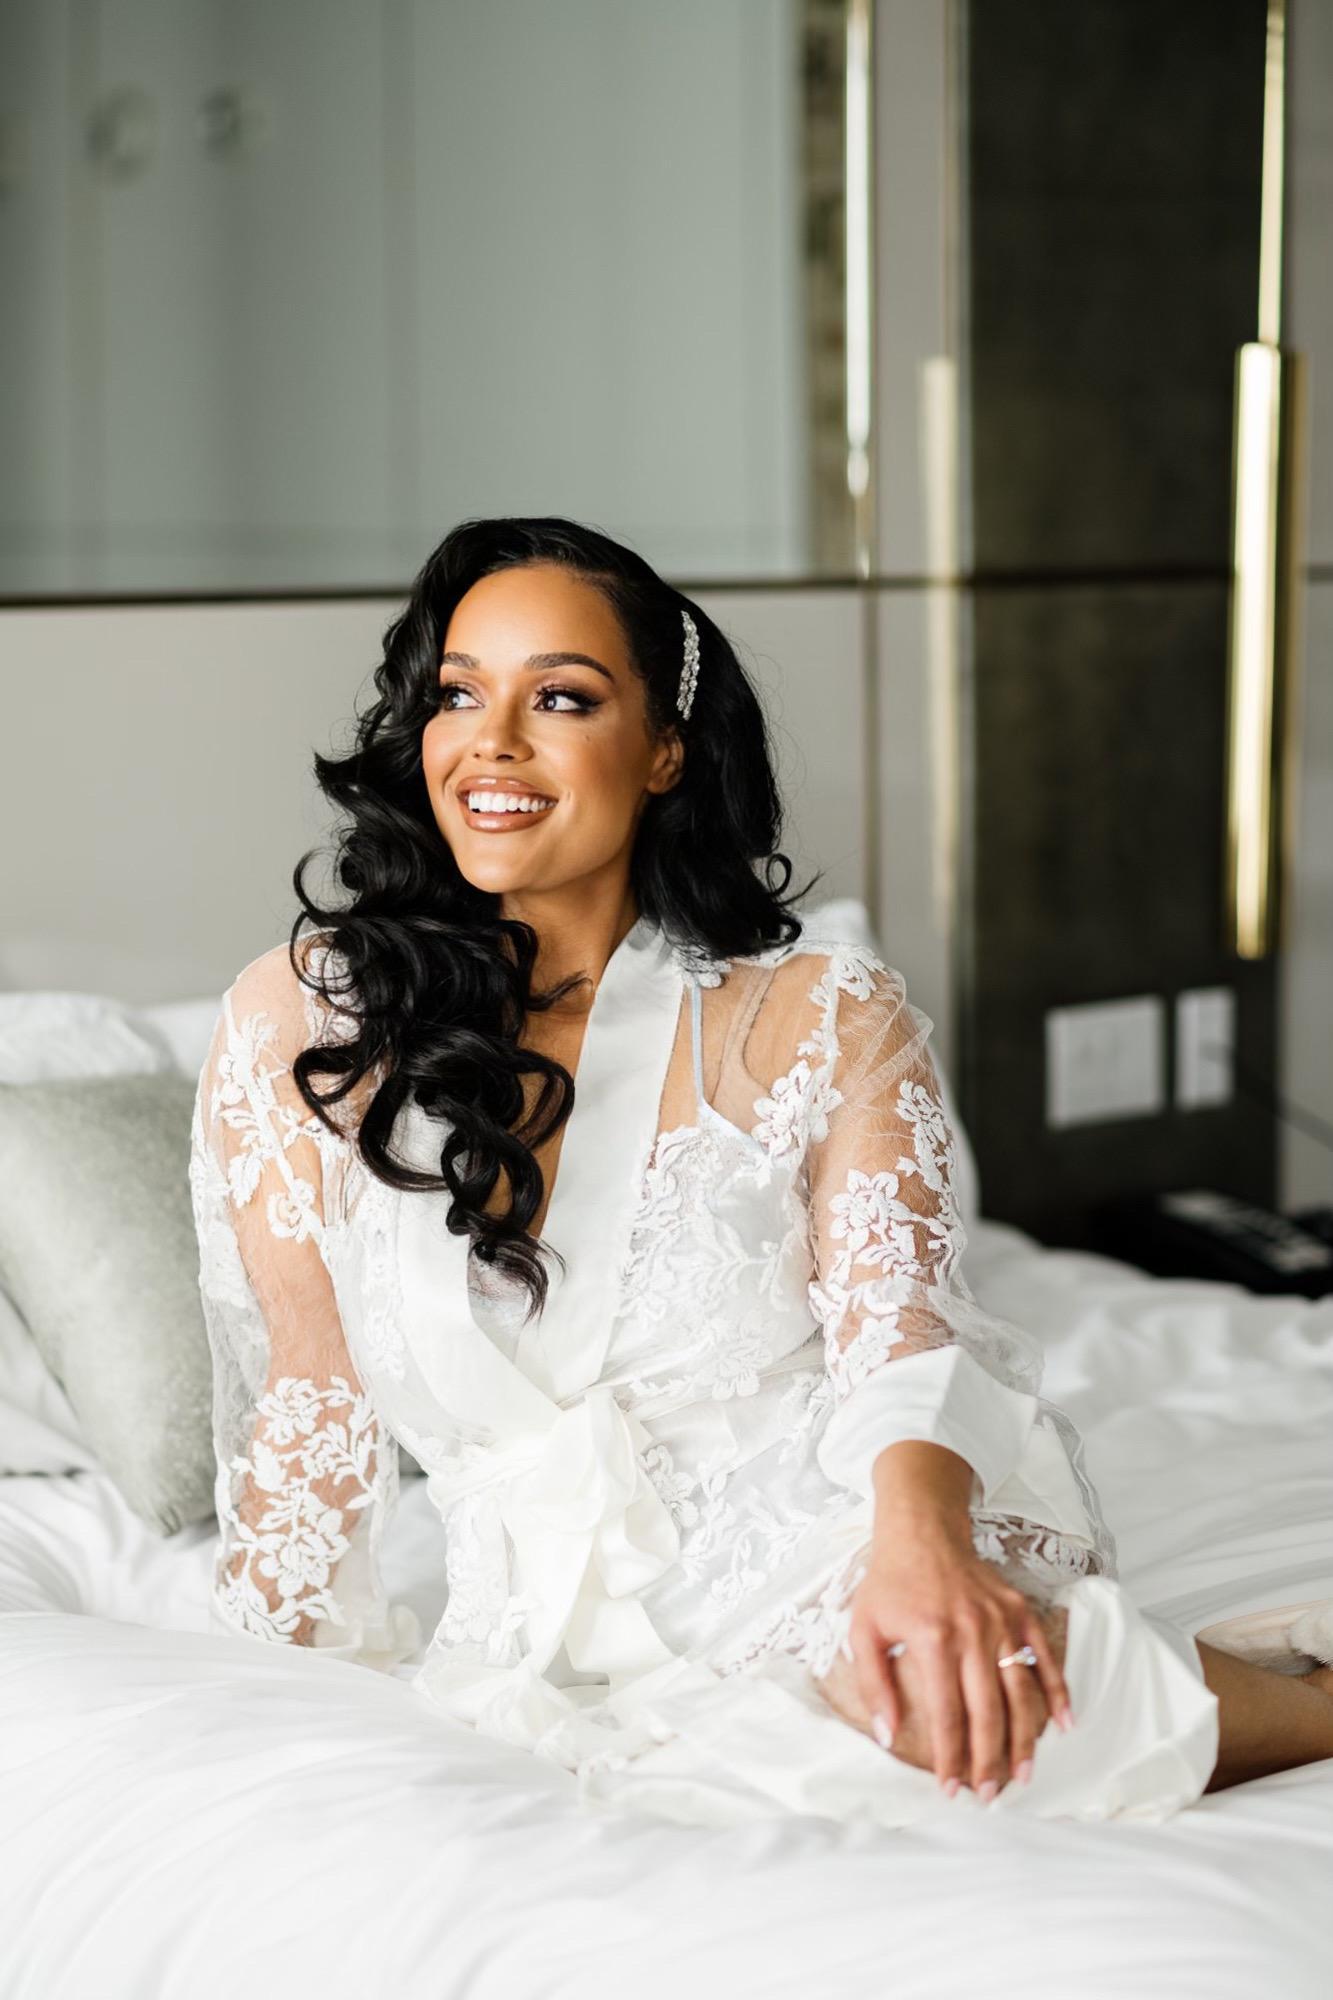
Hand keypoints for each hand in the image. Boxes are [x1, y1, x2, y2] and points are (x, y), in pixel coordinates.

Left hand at [845, 1526, 1073, 1797]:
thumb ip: (874, 1684)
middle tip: (990, 1795)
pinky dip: (1058, 1691)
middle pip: (988, 1711)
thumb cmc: (891, 1583)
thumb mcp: (864, 1629)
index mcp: (933, 1639)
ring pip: (1021, 1691)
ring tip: (1024, 1775)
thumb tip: (887, 1735)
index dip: (951, 1756)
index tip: (951, 1788)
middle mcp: (973, 1631)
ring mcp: (1002, 1621)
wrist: (923, 1531)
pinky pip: (1044, 1657)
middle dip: (990, 1760)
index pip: (947, 1714)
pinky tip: (1065, 1724)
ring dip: (1026, 1738)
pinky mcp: (1020, 1611)